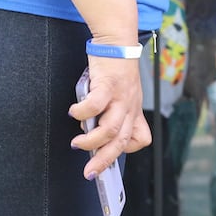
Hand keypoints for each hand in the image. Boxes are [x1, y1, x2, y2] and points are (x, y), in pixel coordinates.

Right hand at [69, 55, 151, 177]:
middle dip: (104, 161)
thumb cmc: (116, 71)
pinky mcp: (108, 84)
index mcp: (134, 110)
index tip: (109, 152)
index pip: (141, 138)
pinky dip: (83, 113)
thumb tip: (90, 132)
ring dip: (91, 141)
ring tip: (77, 143)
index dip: (127, 149)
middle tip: (90, 173)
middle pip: (121, 141)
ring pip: (110, 128)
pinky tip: (74, 113)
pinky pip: (96, 105)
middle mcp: (130, 106)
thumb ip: (112, 112)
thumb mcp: (123, 94)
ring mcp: (120, 96)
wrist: (118, 42)